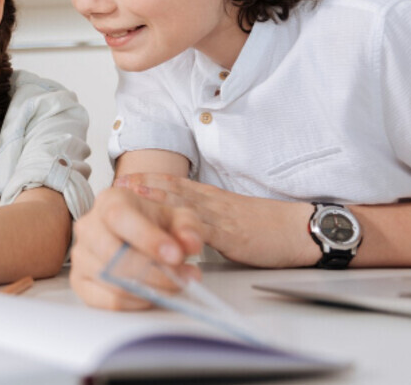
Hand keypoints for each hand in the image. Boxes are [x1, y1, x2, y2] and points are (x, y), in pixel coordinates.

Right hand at [70, 186, 203, 310]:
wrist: (136, 236)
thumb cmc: (154, 225)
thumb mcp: (177, 218)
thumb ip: (188, 228)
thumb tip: (190, 244)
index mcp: (110, 201)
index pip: (119, 217)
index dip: (147, 238)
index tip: (176, 255)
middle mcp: (89, 226)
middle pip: (113, 254)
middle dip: (154, 272)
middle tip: (182, 278)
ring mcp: (81, 255)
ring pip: (112, 280)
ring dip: (150, 289)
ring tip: (174, 285)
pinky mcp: (80, 282)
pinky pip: (108, 300)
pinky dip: (136, 302)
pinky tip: (153, 294)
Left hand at [117, 174, 312, 267]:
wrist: (297, 229)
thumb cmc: (266, 227)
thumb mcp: (230, 217)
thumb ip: (206, 217)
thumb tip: (182, 225)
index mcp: (211, 197)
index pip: (175, 182)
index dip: (147, 179)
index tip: (124, 177)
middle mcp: (211, 201)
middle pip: (171, 189)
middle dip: (141, 185)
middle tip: (114, 184)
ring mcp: (219, 215)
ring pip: (181, 204)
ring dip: (153, 199)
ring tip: (128, 196)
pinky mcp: (230, 233)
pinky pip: (201, 231)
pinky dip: (179, 231)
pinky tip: (163, 230)